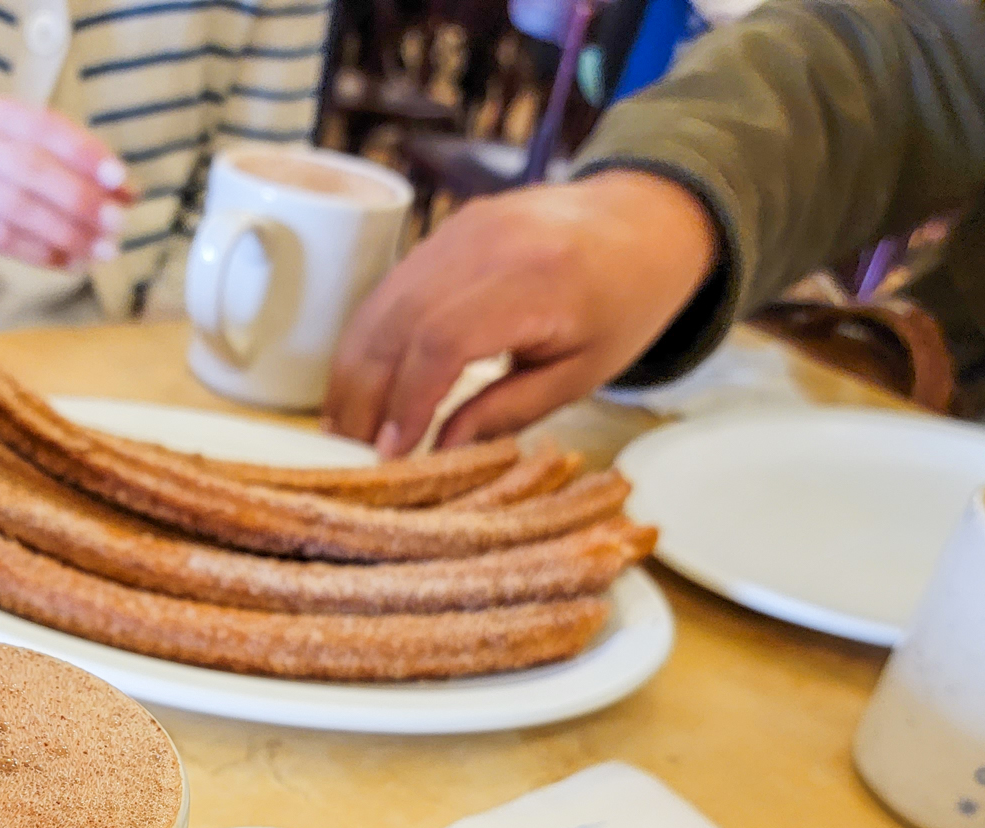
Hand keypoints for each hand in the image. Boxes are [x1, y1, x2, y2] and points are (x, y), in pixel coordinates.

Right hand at [0, 96, 131, 268]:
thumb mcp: (30, 144)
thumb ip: (77, 163)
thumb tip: (128, 193)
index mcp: (1, 115)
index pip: (47, 129)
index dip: (85, 154)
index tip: (119, 180)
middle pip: (32, 170)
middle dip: (80, 199)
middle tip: (117, 222)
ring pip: (20, 210)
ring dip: (68, 234)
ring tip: (103, 250)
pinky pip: (7, 241)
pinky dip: (45, 254)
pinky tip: (74, 263)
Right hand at [324, 170, 716, 455]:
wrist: (641, 218)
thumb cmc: (624, 303)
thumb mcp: (581, 374)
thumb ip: (507, 411)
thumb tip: (437, 452)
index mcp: (536, 280)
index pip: (442, 341)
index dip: (407, 401)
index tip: (390, 452)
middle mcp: (487, 243)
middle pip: (397, 322)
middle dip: (363, 393)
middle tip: (347, 451)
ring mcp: (458, 230)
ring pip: (380, 304)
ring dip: (352, 369)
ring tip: (343, 425)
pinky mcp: (443, 232)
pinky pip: (389, 289)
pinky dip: (368, 339)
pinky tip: (362, 382)